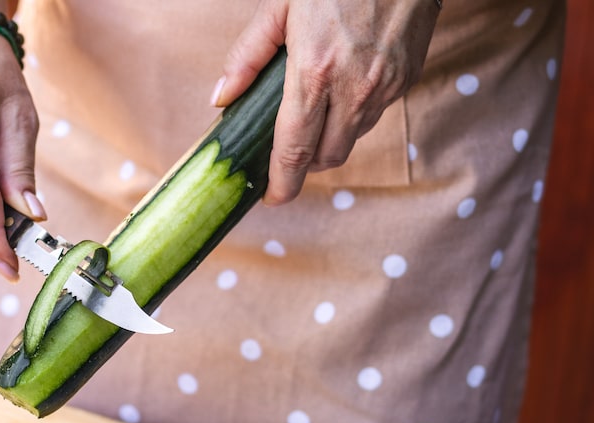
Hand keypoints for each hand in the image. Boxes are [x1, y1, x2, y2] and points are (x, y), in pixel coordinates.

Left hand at [212, 0, 438, 204]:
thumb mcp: (278, 5)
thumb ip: (247, 57)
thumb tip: (222, 100)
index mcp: (314, 73)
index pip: (295, 150)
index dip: (282, 182)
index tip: (271, 198)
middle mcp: (354, 89)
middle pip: (326, 157)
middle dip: (303, 165)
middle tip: (285, 154)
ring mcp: (385, 87)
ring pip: (352, 139)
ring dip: (329, 140)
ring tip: (312, 116)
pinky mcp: (406, 79)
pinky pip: (375, 115)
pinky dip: (353, 115)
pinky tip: (341, 88)